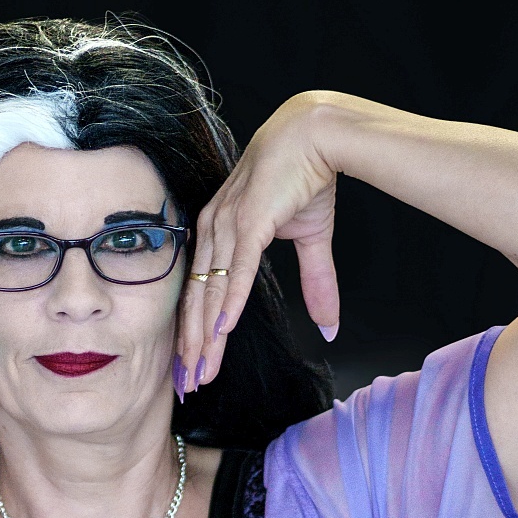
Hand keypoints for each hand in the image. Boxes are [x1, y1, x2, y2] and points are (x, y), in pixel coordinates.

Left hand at [176, 94, 340, 391]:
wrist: (318, 133)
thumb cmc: (307, 175)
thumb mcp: (311, 239)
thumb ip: (315, 283)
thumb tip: (330, 326)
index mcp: (220, 231)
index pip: (201, 291)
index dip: (195, 332)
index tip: (193, 365)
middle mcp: (215, 229)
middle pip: (198, 299)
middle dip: (193, 347)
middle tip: (188, 384)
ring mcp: (228, 224)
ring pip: (212, 291)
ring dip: (205, 335)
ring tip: (200, 370)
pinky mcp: (249, 220)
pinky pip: (237, 269)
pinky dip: (229, 300)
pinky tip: (221, 330)